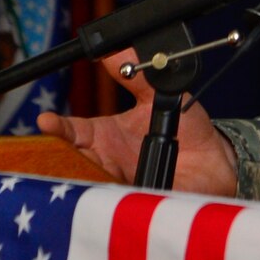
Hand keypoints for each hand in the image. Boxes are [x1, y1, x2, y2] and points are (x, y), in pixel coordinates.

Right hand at [36, 50, 238, 196]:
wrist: (215, 161)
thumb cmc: (186, 128)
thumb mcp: (161, 96)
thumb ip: (138, 75)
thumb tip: (115, 53)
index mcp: (106, 136)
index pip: (73, 131)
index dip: (57, 127)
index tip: (45, 121)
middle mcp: (108, 162)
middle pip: (74, 161)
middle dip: (64, 155)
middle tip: (64, 147)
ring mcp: (122, 185)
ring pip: (94, 186)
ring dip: (92, 178)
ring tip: (96, 166)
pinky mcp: (140, 204)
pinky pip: (124, 205)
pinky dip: (121, 201)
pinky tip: (125, 192)